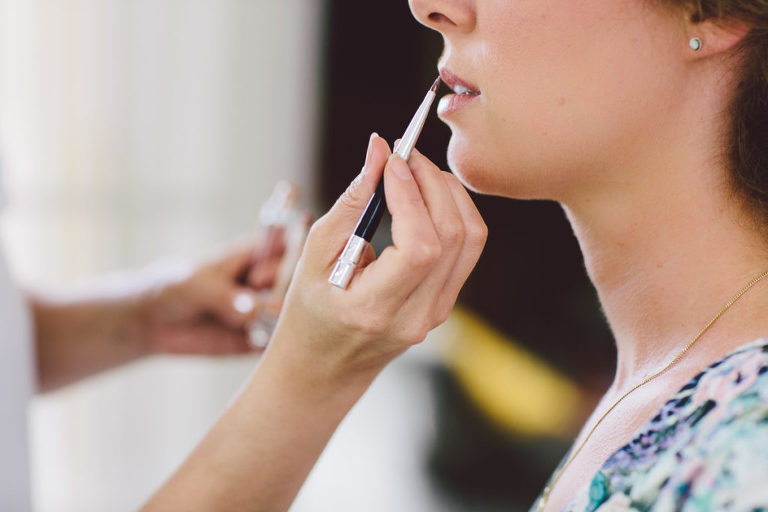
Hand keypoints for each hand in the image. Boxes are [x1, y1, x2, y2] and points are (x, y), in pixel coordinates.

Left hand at [140, 233, 284, 355]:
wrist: (151, 322)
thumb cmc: (173, 287)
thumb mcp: (195, 285)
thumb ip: (225, 297)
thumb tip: (253, 312)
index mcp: (256, 255)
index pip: (290, 247)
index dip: (287, 259)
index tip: (259, 277)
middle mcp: (267, 282)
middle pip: (298, 283)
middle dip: (287, 295)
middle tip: (265, 307)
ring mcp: (265, 311)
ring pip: (291, 315)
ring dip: (283, 322)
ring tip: (257, 327)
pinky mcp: (259, 339)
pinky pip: (276, 343)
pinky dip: (273, 346)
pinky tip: (255, 344)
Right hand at [265, 134, 486, 387]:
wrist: (324, 366)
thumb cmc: (308, 312)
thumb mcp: (313, 257)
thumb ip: (350, 203)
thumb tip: (378, 151)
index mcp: (376, 311)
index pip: (419, 247)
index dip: (412, 194)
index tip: (392, 158)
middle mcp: (416, 317)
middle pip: (453, 237)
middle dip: (433, 183)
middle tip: (405, 154)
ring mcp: (437, 314)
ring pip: (471, 239)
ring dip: (449, 193)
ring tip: (416, 170)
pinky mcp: (445, 303)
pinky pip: (467, 250)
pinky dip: (453, 212)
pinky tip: (427, 195)